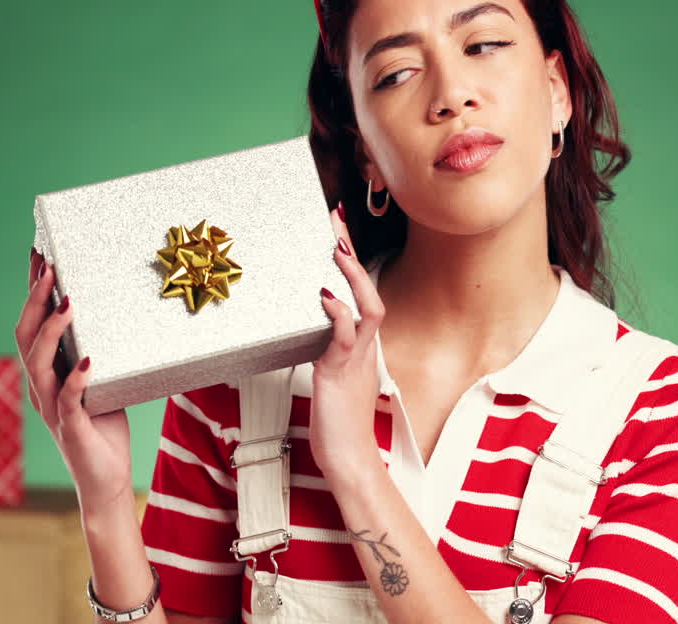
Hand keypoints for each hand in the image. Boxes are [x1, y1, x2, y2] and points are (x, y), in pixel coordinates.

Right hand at [15, 248, 132, 515]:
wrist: (105, 480)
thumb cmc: (104, 430)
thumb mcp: (102, 383)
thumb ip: (98, 355)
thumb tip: (117, 315)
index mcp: (46, 374)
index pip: (32, 325)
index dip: (33, 291)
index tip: (39, 255)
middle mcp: (41, 388)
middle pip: (26, 337)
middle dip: (36, 300)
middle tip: (49, 267)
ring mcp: (52, 409)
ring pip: (39, 364)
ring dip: (53, 332)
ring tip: (69, 304)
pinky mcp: (72, 429)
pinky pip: (68, 401)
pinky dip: (76, 380)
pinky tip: (87, 361)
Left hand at [309, 202, 386, 486]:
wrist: (349, 458)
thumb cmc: (337, 422)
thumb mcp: (331, 377)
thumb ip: (324, 351)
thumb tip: (310, 328)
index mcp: (362, 346)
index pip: (362, 293)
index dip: (352, 261)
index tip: (338, 230)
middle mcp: (364, 347)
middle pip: (368, 289)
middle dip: (352, 253)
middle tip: (336, 219)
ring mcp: (356, 358)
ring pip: (367, 307)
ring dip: (353, 276)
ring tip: (337, 248)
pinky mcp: (340, 372)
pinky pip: (344, 338)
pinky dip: (337, 314)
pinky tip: (326, 296)